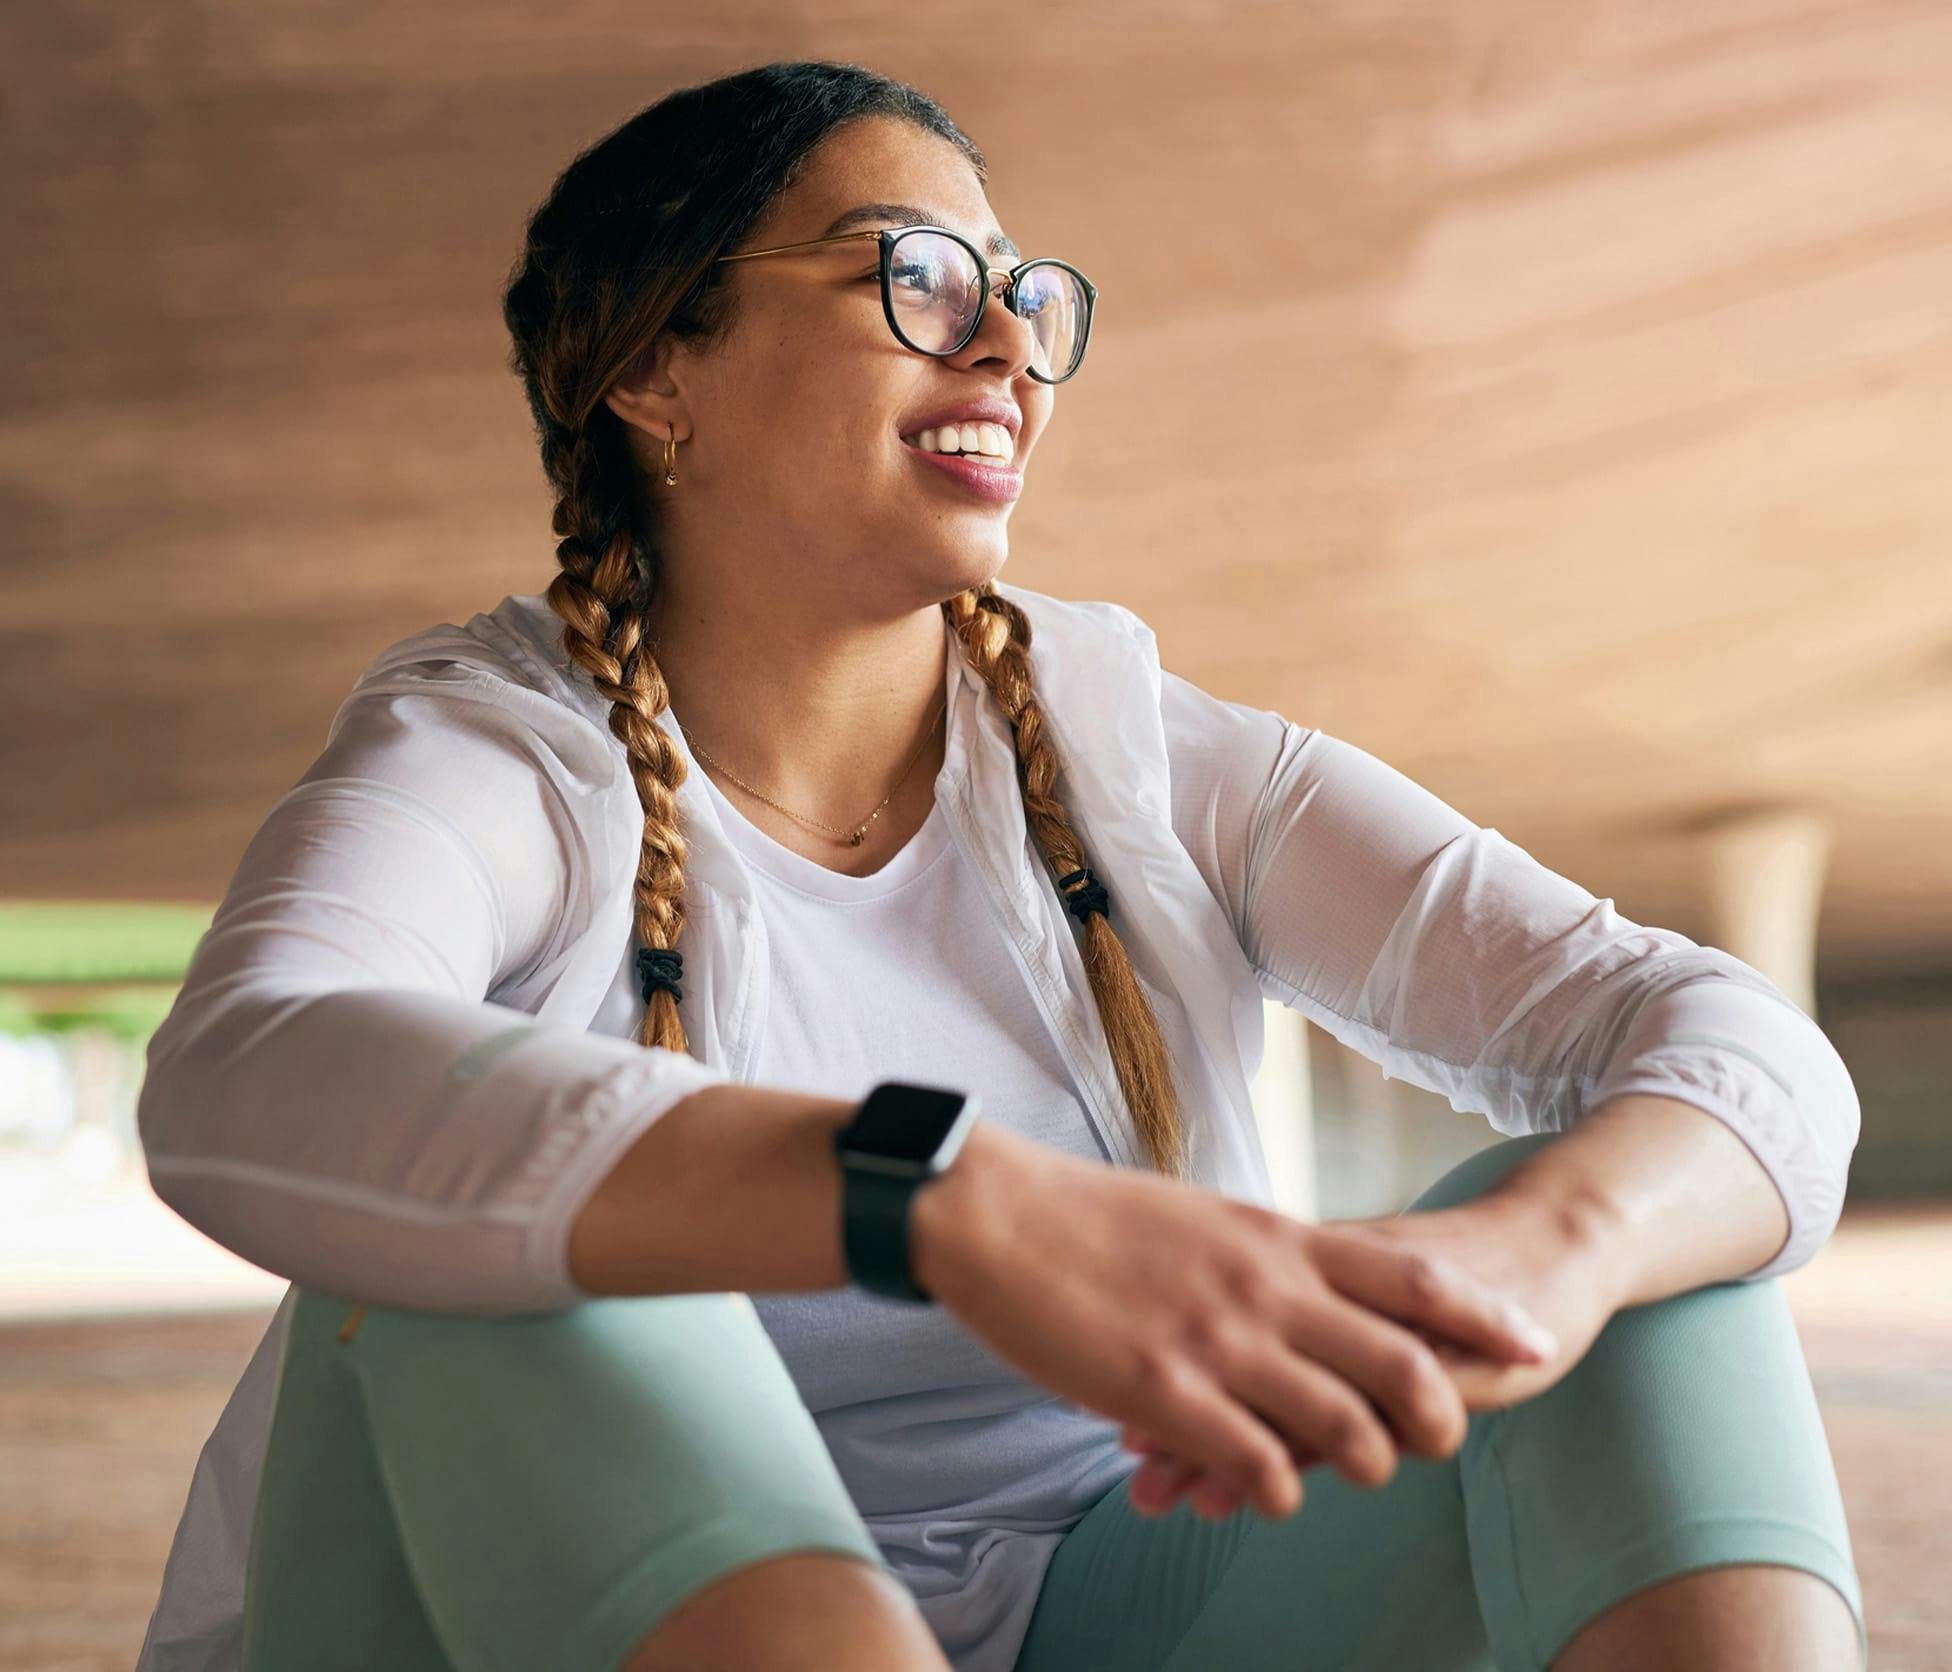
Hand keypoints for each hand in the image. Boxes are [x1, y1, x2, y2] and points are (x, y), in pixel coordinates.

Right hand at [910, 1125, 1567, 1520]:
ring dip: (1359, 1465)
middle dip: (1438, 1418)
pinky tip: (1260, 1486)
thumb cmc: (1093, 1215)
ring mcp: (1218, 1343)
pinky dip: (1277, 1491)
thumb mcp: (1206, 1217)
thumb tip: (1309, 1285)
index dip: (1483, 1317)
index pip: (1413, 1278)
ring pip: (1344, 1430)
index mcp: (1277, 1238)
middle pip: (1403, 1365)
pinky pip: (1260, 1468)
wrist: (996, 1214)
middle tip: (1436, 1443)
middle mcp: (1266, 1289)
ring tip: (1344, 1470)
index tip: (1533, 1345)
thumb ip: (1267, 1257)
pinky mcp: (1162, 1393)